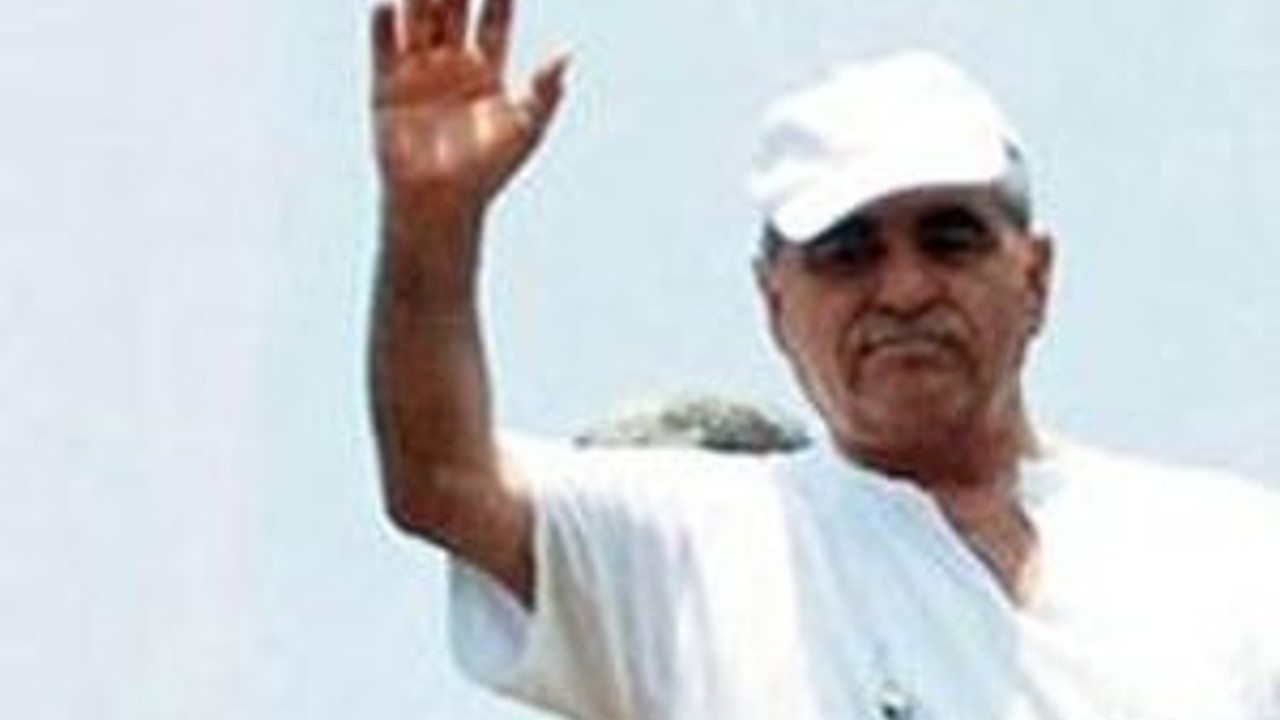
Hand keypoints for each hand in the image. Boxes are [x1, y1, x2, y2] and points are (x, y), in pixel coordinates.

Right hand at [372, 0, 567, 216]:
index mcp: (488, 70)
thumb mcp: (526, 129)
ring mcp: (418, 72)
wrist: (440, 203)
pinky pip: (384, 46)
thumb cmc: (489, 172)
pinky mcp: (386, 87)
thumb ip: (545, 90)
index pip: (495, 19)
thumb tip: (567, 52)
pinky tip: (387, 2)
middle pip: (454, 10)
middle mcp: (452, 64)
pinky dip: (384, 23)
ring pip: (419, 20)